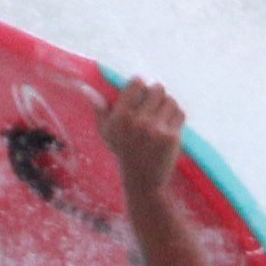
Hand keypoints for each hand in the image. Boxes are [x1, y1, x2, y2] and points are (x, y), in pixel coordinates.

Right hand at [98, 76, 187, 191]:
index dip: (141, 86)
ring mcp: (156, 129)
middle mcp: (137, 122)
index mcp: (120, 118)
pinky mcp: (172, 137)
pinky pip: (179, 113)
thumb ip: (99, 109)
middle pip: (157, 89)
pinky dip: (176, 118)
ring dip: (167, 106)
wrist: (143, 182)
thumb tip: (86, 88)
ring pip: (170, 100)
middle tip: (154, 106)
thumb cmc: (124, 153)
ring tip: (161, 117)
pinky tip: (169, 127)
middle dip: (156, 96)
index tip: (141, 94)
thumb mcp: (107, 133)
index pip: (137, 83)